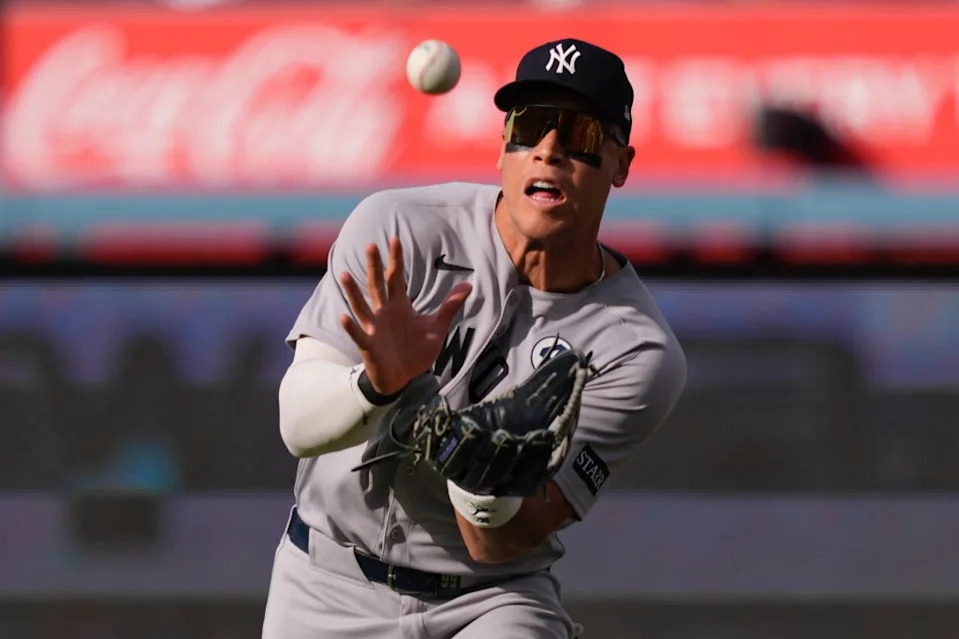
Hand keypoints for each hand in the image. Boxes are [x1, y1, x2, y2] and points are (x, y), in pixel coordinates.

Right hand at [339, 237, 471, 394]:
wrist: (402, 379)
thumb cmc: (415, 352)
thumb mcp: (437, 328)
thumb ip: (450, 307)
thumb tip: (469, 285)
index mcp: (399, 306)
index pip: (396, 278)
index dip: (396, 259)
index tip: (394, 238)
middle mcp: (383, 313)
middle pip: (377, 285)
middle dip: (374, 266)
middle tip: (370, 245)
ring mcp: (374, 329)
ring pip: (362, 307)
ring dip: (353, 292)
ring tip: (344, 275)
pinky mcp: (369, 346)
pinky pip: (358, 335)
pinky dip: (351, 327)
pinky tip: (343, 317)